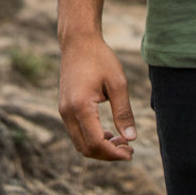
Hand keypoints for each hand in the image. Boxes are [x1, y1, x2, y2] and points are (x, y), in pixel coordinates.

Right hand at [58, 35, 137, 159]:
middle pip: (85, 148)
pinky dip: (91, 139)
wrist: (79, 42)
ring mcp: (63, 111)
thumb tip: (131, 138)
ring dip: (99, 148)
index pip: (95, 143)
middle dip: (107, 154)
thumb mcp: (118, 83)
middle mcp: (67, 113)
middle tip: (128, 150)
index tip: (130, 152)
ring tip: (121, 142)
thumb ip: (123, 112)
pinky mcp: (64, 108)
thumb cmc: (100, 58)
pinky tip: (107, 133)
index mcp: (80, 107)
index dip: (113, 153)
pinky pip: (76, 133)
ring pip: (79, 143)